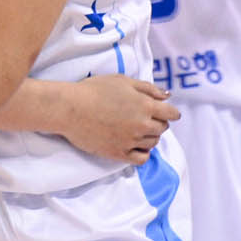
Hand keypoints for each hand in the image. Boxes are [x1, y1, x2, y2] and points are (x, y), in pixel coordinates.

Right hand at [59, 76, 179, 164]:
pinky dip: (142, 152)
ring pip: (153, 143)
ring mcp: (131, 141)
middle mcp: (142, 125)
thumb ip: (148, 88)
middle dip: (158, 122)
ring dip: (150, 136)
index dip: (170, 112)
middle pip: (162, 128)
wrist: (70, 109)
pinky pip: (141, 158)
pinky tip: (135, 145)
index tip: (167, 112)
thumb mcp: (123, 81)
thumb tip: (167, 96)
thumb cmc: (94, 90)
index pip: (171, 113)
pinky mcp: (119, 153)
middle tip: (145, 117)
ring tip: (136, 129)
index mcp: (145, 105)